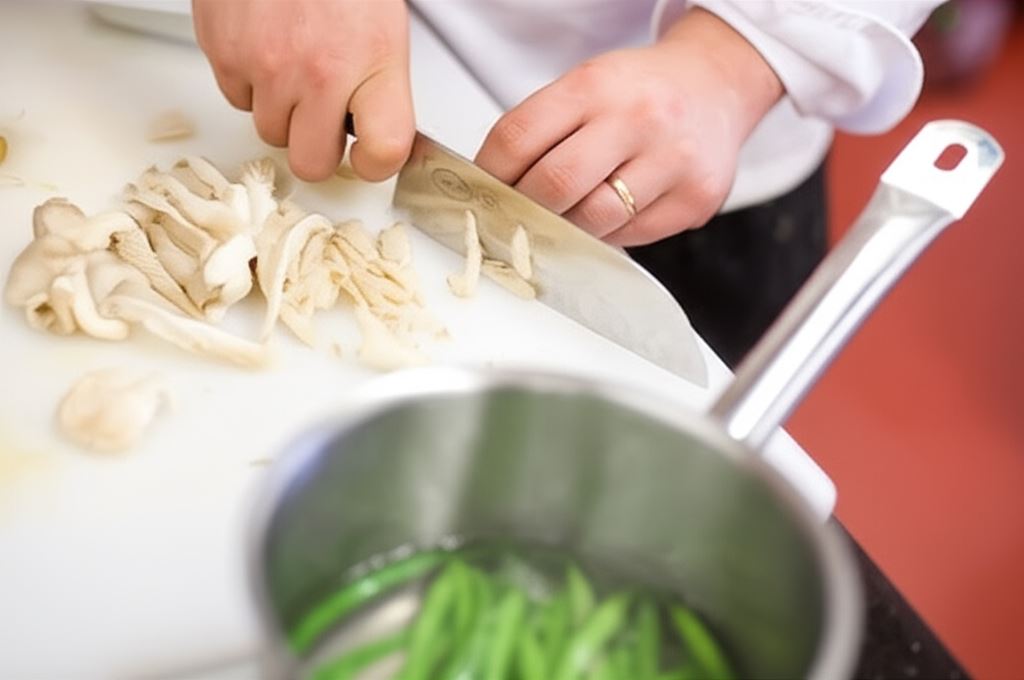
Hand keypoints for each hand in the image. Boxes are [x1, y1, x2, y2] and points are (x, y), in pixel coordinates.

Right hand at [193, 0, 414, 181]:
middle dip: (317, 146)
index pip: (384, 153)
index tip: (369, 155)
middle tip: (324, 115)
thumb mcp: (383, 25)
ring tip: (293, 62)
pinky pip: (237, 97)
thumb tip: (376, 135)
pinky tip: (265, 43)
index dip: (375, 163)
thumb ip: (380, 85)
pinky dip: (249, 80)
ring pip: (270, 131)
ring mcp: (266, 66)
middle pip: (312, 163)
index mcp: (373, 61)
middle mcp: (319, 72)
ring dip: (281, 109)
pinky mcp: (224, 53)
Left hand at [475, 8, 782, 245]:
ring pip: (593, 222)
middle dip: (525, 209)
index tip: (482, 191)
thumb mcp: (586, 86)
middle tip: (517, 216)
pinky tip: (609, 215)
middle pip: (554, 186)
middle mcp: (638, 118)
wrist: (716, 86)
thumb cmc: (641, 92)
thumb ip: (541, 131)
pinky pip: (630, 237)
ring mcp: (673, 161)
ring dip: (567, 228)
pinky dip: (607, 235)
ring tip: (565, 216)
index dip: (489, 174)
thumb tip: (493, 190)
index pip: (518, 138)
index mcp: (596, 84)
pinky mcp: (695, 200)